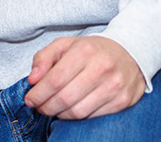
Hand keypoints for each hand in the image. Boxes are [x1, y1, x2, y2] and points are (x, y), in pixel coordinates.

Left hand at [23, 35, 143, 119]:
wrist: (131, 53)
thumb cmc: (93, 50)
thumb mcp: (66, 44)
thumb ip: (44, 58)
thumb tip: (32, 80)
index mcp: (84, 51)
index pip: (55, 80)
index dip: (38, 94)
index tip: (30, 99)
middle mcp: (102, 68)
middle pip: (65, 99)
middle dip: (46, 107)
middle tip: (40, 107)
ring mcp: (114, 86)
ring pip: (78, 112)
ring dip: (60, 114)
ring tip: (55, 108)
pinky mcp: (122, 100)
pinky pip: (92, 117)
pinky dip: (77, 116)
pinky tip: (72, 109)